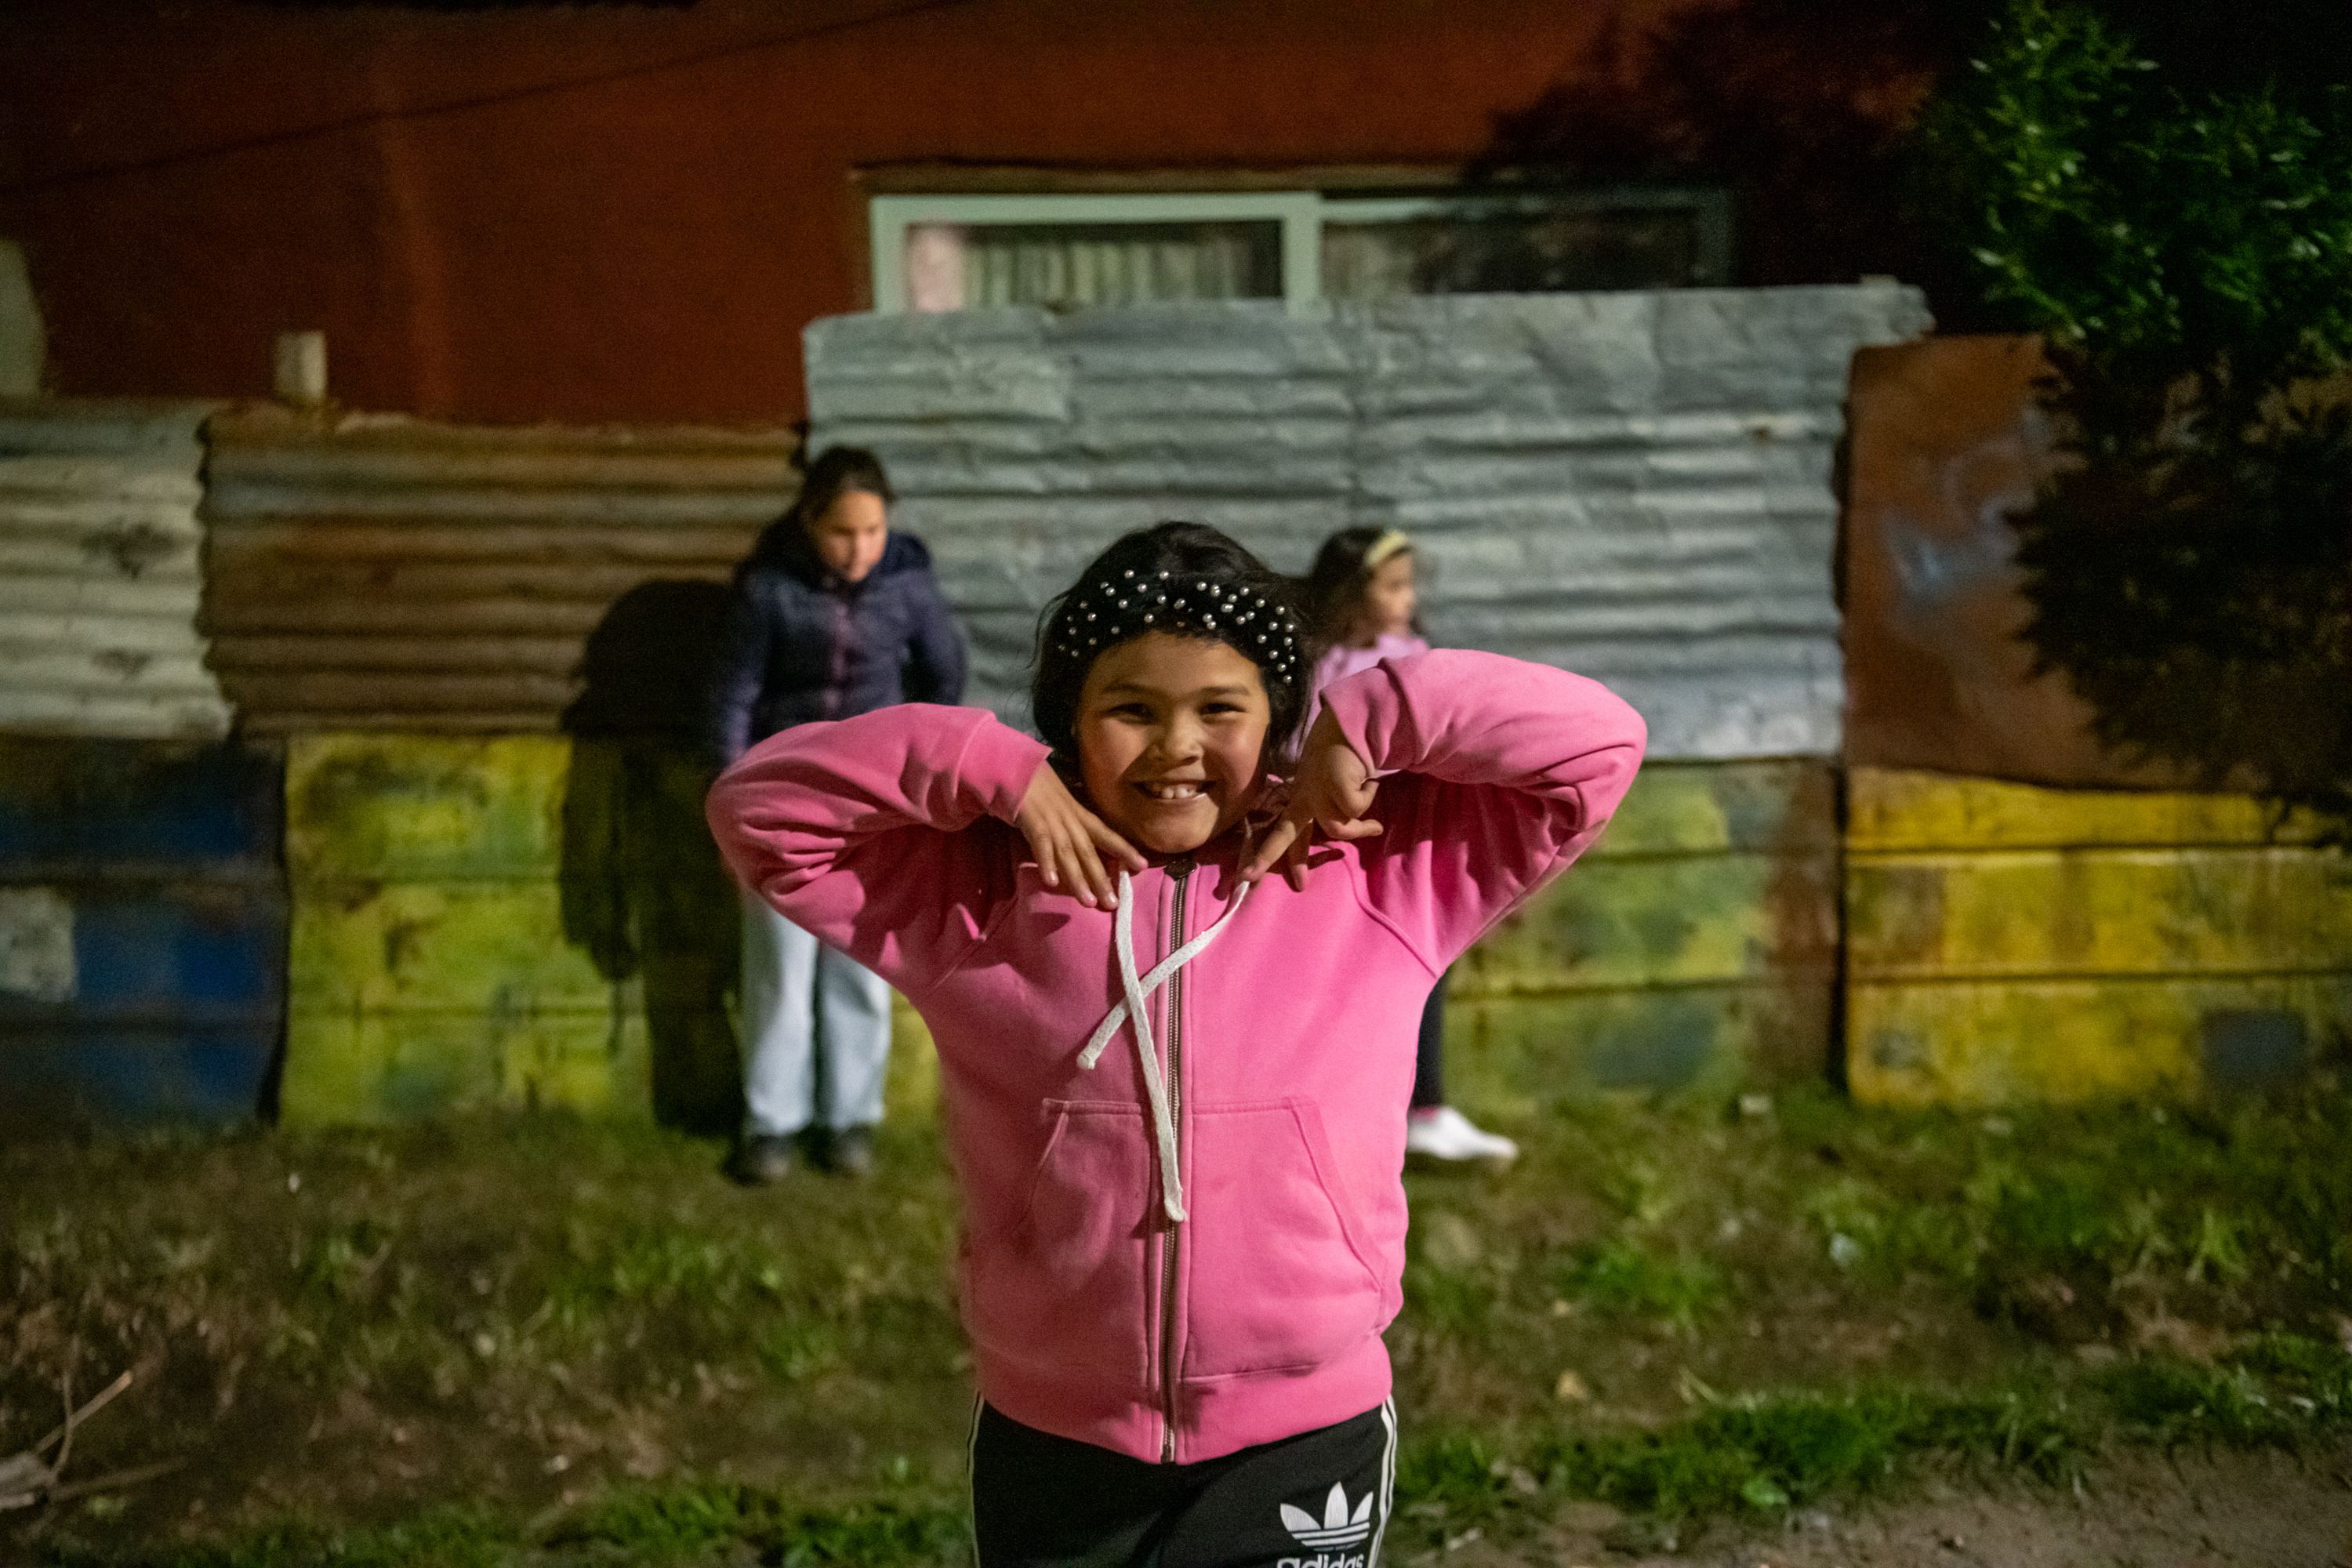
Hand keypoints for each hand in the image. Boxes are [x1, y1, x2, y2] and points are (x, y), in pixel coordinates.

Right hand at [1016, 763, 1145, 908]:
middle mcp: (1070, 819)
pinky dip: (1047, 863)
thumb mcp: (1061, 804)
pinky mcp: (1032, 821)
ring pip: (1069, 853)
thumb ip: (1071, 823)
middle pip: (1090, 852)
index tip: (1143, 866)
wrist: (1015, 766)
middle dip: (1102, 878)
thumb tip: (1082, 846)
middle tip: (1113, 903)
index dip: (1125, 850)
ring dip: (1079, 879)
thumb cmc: (1037, 787)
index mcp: (1079, 814)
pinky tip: (1053, 882)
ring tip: (1089, 902)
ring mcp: (1052, 821)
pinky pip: (1042, 845)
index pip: (1107, 834)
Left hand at [1242, 708, 1380, 888]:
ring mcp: (1315, 792)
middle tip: (1248, 877)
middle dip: (1266, 856)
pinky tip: (1368, 783)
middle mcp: (1303, 798)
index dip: (1268, 855)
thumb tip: (1368, 834)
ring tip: (1375, 826)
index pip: (1283, 833)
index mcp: (1302, 800)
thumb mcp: (1338, 794)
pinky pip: (1356, 810)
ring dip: (1361, 828)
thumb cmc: (1347, 761)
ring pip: (1338, 829)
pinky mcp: (1331, 785)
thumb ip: (1342, 816)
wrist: (1350, 729)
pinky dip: (1368, 797)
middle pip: (1284, 833)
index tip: (1248, 876)